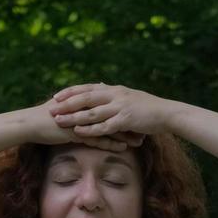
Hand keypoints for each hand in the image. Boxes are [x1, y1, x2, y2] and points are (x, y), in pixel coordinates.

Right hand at [21, 98, 145, 152]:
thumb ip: (75, 103)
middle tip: (145, 127)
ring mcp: (80, 119)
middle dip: (130, 121)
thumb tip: (84, 100)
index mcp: (83, 100)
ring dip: (124, 134)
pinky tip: (123, 147)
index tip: (138, 116)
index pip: (109, 104)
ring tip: (140, 141)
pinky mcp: (75, 131)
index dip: (124, 110)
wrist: (28, 124)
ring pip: (108, 127)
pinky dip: (111, 142)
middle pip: (113, 114)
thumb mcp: (62, 107)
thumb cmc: (44, 117)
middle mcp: (84, 108)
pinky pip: (97, 138)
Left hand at [49, 84, 176, 142]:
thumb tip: (100, 86)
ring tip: (58, 121)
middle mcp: (115, 95)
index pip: (88, 88)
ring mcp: (120, 107)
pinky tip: (77, 132)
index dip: (71, 92)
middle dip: (67, 103)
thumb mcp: (129, 96)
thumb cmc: (148, 107)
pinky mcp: (125, 120)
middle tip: (50, 108)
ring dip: (73, 116)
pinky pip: (103, 126)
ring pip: (91, 112)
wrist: (167, 113)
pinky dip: (89, 129)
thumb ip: (113, 93)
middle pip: (86, 98)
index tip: (56, 95)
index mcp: (115, 89)